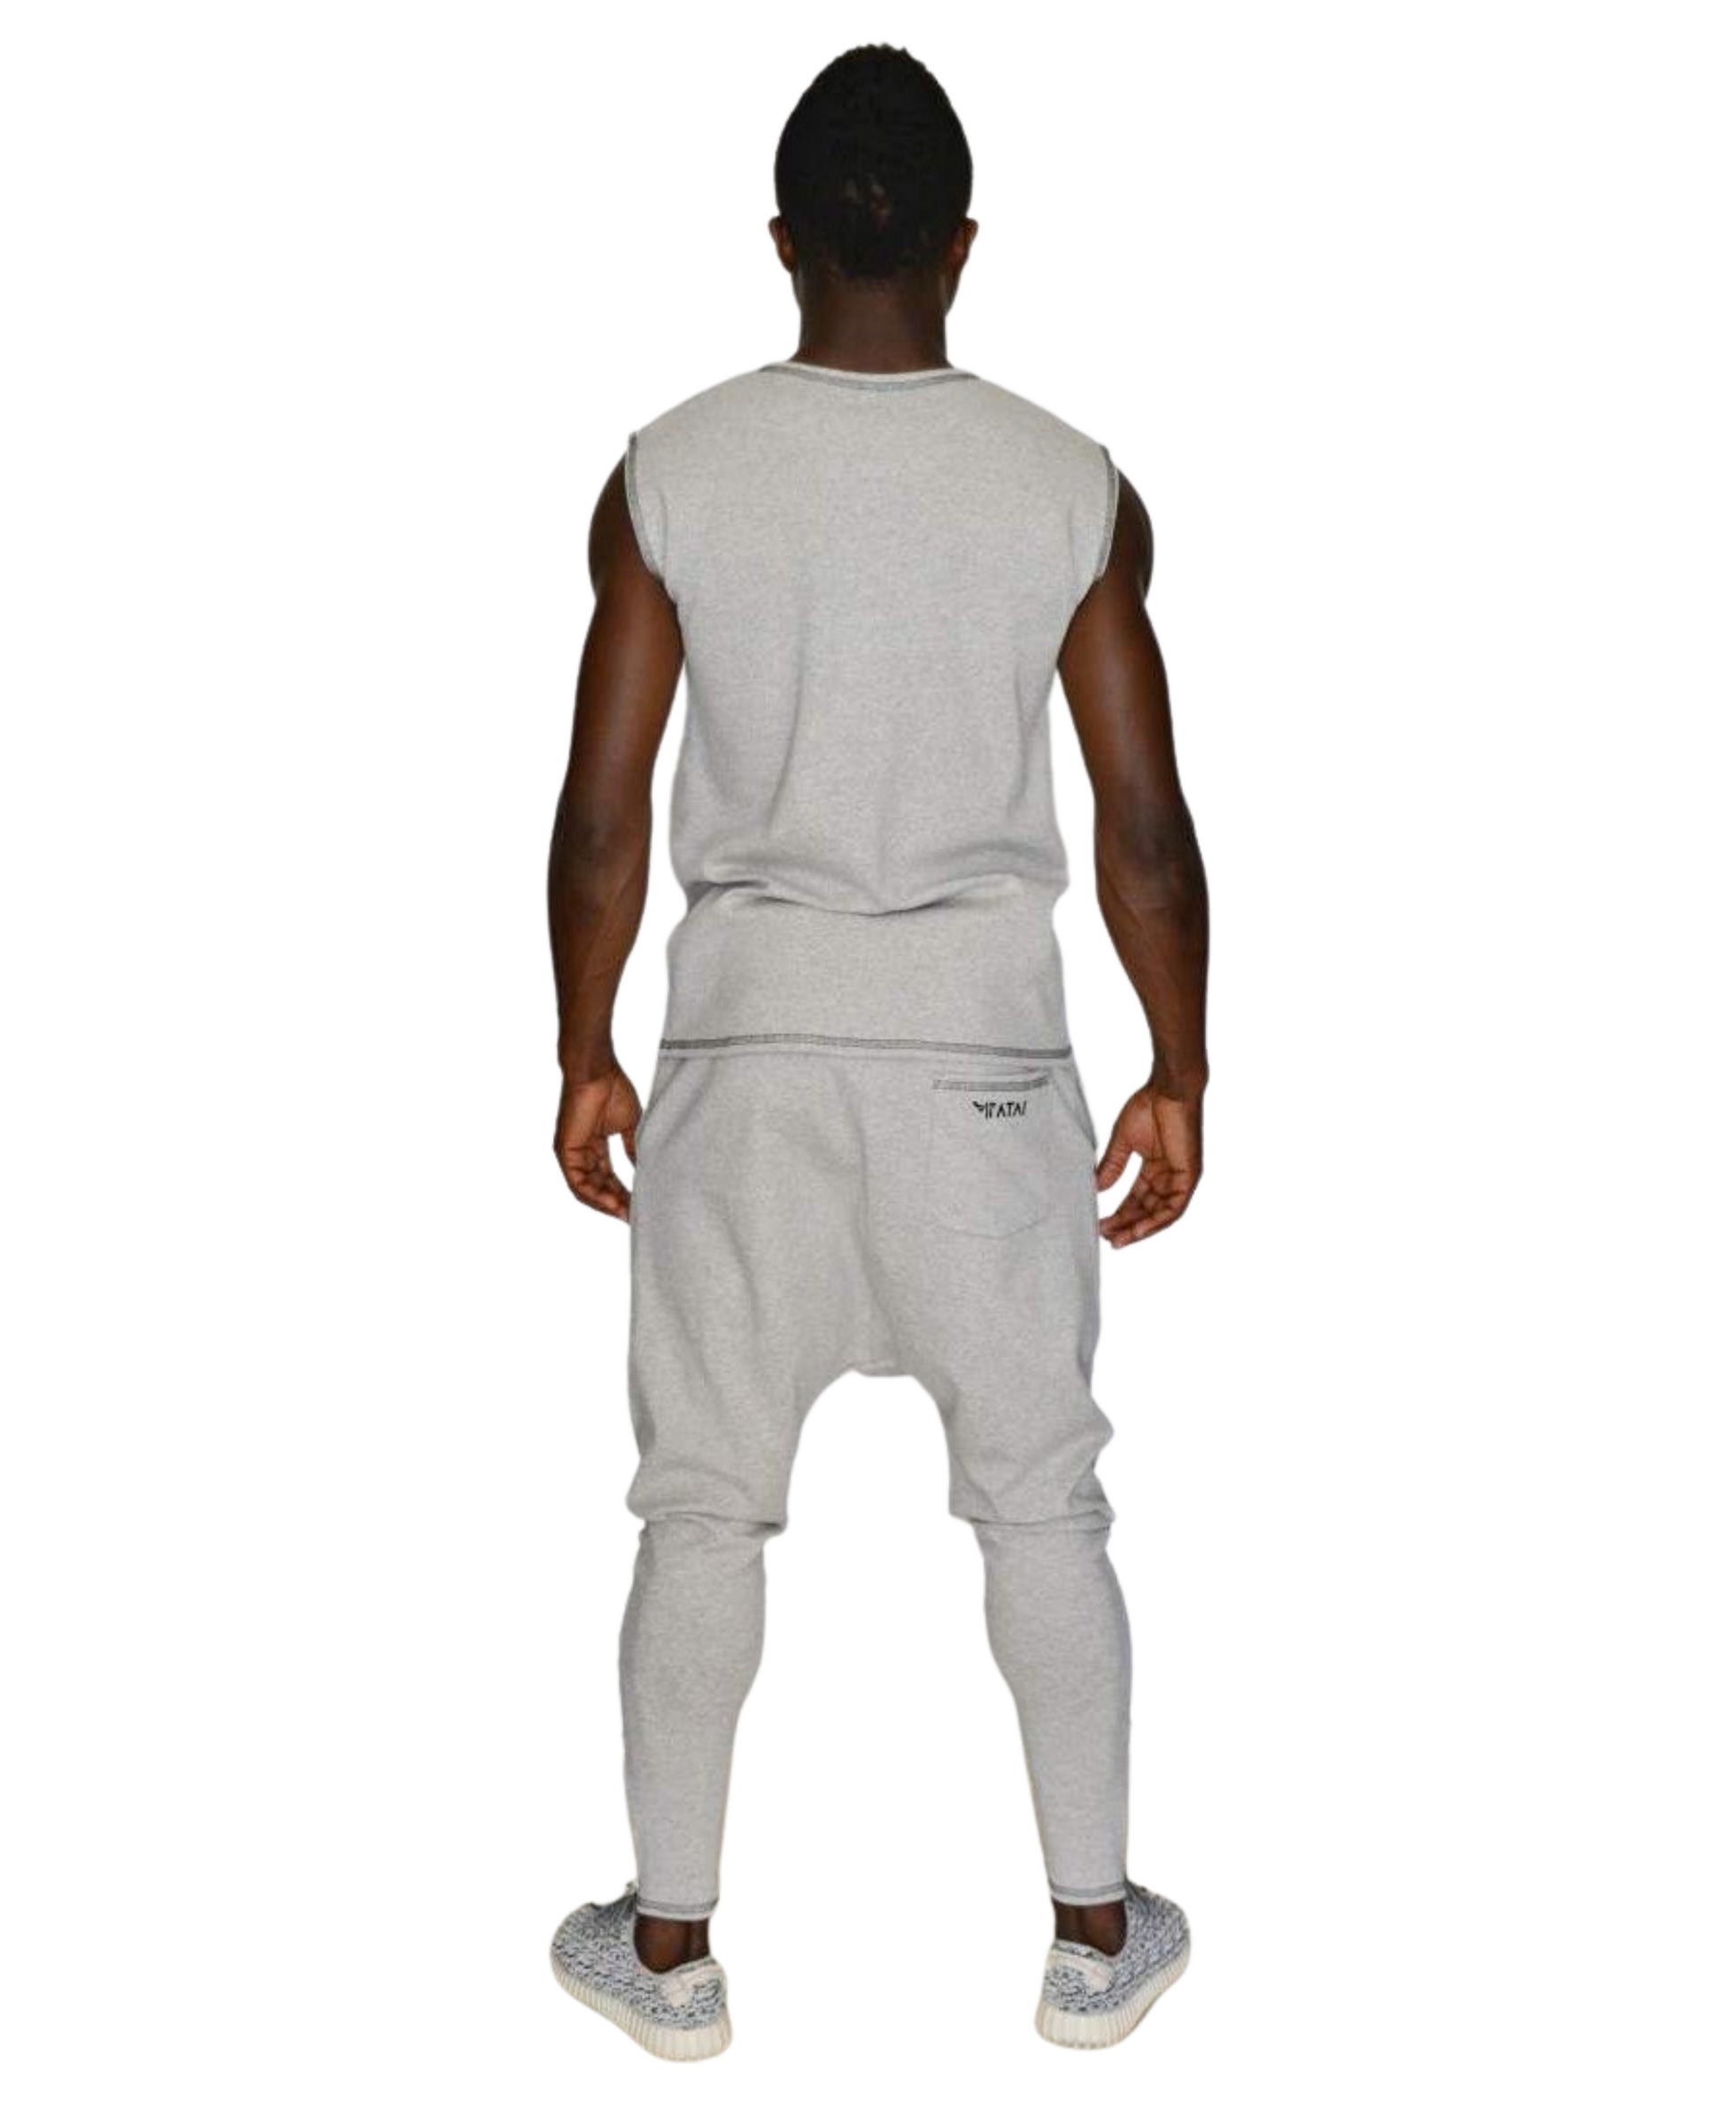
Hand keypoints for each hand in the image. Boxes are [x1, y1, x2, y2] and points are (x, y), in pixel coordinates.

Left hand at [553, 1064, 641, 1220]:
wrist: (597, 1071)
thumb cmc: (613, 1089)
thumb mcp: (629, 1126)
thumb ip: (633, 1150)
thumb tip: (645, 1172)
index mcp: (594, 1146)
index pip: (608, 1177)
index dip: (623, 1193)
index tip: (639, 1206)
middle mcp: (580, 1153)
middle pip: (598, 1187)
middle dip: (616, 1203)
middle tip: (636, 1216)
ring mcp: (571, 1153)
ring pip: (587, 1190)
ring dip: (606, 1205)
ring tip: (627, 1215)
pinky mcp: (565, 1152)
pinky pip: (578, 1183)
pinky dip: (595, 1196)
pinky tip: (613, 1204)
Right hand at [1095, 1084, 1203, 1246]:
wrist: (1168, 1089)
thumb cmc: (1149, 1105)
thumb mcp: (1124, 1141)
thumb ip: (1112, 1165)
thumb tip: (1097, 1187)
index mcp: (1155, 1167)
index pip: (1137, 1198)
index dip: (1120, 1213)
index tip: (1101, 1225)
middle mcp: (1168, 1176)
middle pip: (1147, 1209)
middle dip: (1126, 1225)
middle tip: (1105, 1237)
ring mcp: (1180, 1177)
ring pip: (1161, 1214)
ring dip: (1139, 1229)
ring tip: (1118, 1240)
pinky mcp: (1190, 1176)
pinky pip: (1174, 1207)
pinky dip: (1157, 1221)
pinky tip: (1139, 1231)